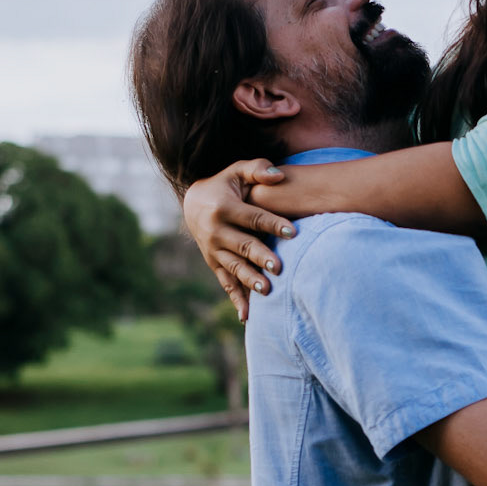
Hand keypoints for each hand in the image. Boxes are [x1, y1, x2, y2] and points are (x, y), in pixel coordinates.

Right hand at [182, 160, 295, 320]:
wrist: (194, 203)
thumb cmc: (226, 184)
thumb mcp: (237, 171)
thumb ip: (258, 169)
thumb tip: (279, 175)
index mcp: (224, 208)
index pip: (253, 218)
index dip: (273, 224)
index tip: (293, 233)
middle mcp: (216, 232)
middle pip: (243, 245)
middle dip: (260, 256)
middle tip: (278, 266)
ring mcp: (214, 251)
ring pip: (234, 267)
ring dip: (249, 280)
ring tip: (266, 290)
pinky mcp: (214, 265)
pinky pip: (226, 284)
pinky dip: (236, 300)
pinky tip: (247, 317)